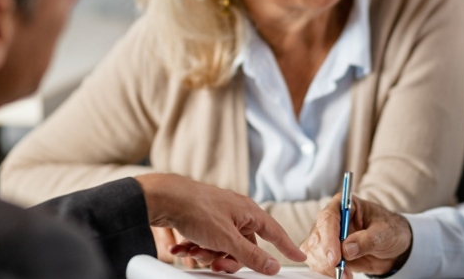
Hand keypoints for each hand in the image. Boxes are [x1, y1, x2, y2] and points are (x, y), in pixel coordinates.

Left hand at [136, 173, 305, 273]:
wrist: (163, 198)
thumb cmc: (197, 210)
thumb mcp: (227, 239)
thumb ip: (251, 255)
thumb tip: (273, 265)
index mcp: (249, 212)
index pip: (275, 232)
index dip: (287, 247)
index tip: (299, 258)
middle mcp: (236, 212)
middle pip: (244, 246)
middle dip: (229, 258)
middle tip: (218, 264)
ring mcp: (219, 216)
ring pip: (223, 246)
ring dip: (208, 254)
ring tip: (195, 251)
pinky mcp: (202, 220)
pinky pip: (206, 241)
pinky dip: (195, 248)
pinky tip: (183, 248)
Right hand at [302, 193, 412, 277]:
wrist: (392, 248)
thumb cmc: (390, 231)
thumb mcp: (385, 233)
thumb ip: (367, 239)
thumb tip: (347, 249)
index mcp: (344, 205)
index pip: (328, 218)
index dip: (329, 238)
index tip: (335, 257)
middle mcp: (332, 219)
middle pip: (317, 236)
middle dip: (326, 256)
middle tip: (340, 269)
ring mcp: (327, 236)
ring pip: (313, 251)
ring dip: (326, 266)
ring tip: (345, 273)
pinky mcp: (326, 252)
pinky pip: (316, 261)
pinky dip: (325, 271)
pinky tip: (341, 274)